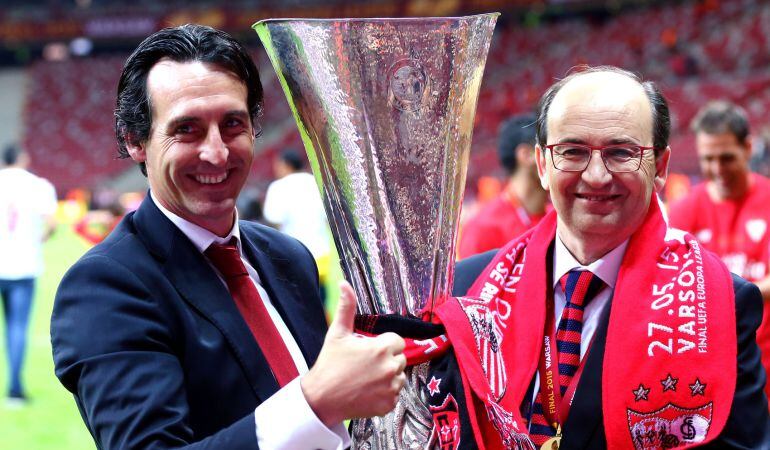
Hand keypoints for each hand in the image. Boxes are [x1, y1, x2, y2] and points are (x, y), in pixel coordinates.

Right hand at [301, 281, 406, 426]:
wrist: (321, 398)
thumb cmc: (329, 364)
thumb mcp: (337, 333)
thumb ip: (346, 307)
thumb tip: (344, 284)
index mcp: (382, 348)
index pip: (397, 342)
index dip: (384, 345)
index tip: (370, 351)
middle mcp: (390, 367)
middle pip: (400, 359)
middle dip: (386, 361)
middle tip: (365, 366)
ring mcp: (391, 388)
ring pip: (399, 377)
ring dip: (388, 378)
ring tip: (366, 379)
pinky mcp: (389, 405)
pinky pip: (394, 395)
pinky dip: (384, 394)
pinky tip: (367, 392)